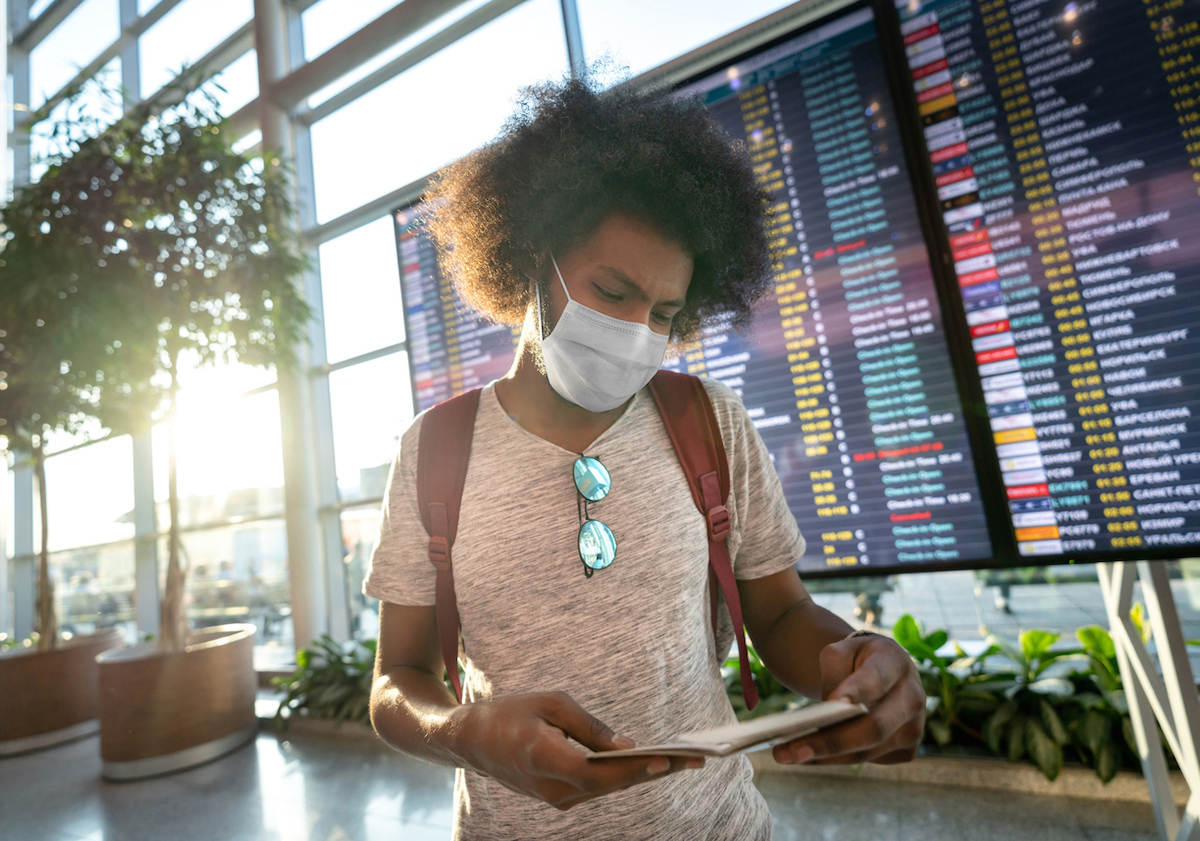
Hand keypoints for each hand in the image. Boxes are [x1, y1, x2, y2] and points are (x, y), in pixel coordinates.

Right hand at [447, 690, 703, 809]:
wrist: (469, 741)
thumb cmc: (511, 712)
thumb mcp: (550, 702)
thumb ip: (589, 726)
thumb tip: (627, 746)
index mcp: (543, 758)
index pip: (596, 772)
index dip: (632, 768)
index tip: (666, 759)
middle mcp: (551, 788)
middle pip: (611, 785)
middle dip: (654, 772)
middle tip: (696, 761)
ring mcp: (554, 799)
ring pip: (608, 789)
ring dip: (644, 776)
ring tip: (684, 762)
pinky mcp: (558, 798)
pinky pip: (598, 789)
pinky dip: (625, 777)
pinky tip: (651, 766)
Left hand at [772, 633, 924, 765]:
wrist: (880, 669)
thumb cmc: (855, 659)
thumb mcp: (840, 652)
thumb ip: (834, 675)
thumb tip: (826, 714)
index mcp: (896, 662)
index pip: (876, 679)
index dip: (856, 692)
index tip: (832, 704)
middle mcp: (913, 696)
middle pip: (873, 728)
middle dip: (830, 741)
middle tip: (791, 749)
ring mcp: (914, 727)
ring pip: (867, 751)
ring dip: (825, 756)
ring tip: (786, 755)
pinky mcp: (906, 750)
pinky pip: (867, 759)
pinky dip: (834, 759)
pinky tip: (806, 756)